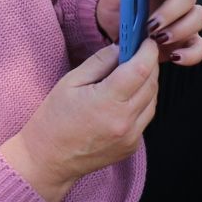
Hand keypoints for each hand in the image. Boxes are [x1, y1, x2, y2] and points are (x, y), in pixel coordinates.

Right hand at [2, 41, 159, 201]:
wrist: (48, 160)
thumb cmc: (54, 119)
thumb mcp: (70, 82)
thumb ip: (99, 62)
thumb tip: (121, 47)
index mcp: (107, 103)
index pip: (141, 69)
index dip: (148, 51)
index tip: (146, 41)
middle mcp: (124, 122)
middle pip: (151, 84)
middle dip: (149, 64)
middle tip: (138, 53)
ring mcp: (130, 137)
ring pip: (153, 100)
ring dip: (148, 83)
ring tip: (131, 75)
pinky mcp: (132, 146)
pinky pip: (146, 117)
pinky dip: (142, 102)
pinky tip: (126, 97)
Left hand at [96, 0, 201, 66]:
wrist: (118, 37)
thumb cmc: (117, 13)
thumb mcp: (111, 1)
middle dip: (171, 11)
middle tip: (151, 26)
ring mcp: (185, 19)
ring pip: (199, 17)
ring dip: (181, 29)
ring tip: (158, 40)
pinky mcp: (187, 42)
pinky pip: (200, 47)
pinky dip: (191, 54)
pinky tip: (174, 57)